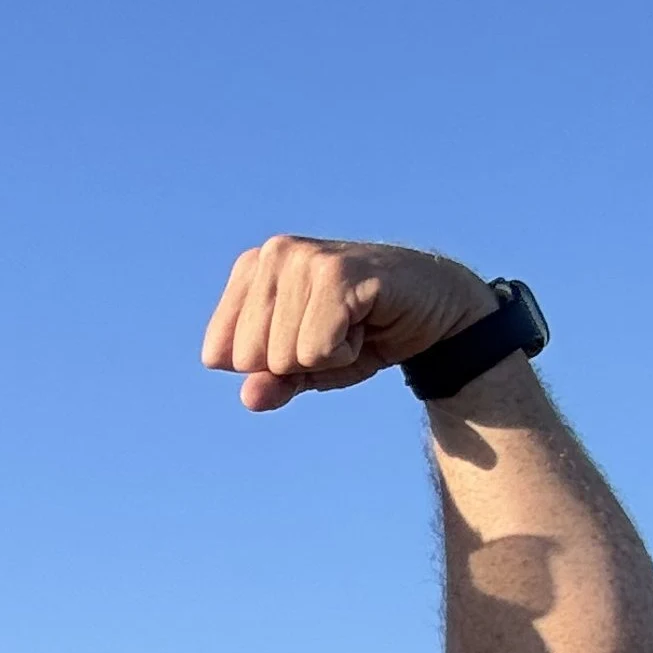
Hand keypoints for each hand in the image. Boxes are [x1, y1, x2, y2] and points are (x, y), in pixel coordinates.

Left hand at [201, 235, 496, 411]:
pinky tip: (367, 322)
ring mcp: (303, 259)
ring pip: (282, 357)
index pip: (218, 354)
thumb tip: (250, 398)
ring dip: (326, 356)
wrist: (434, 311)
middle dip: (295, 362)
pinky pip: (316, 351)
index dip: (267, 365)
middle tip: (335, 330)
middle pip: (247, 358)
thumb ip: (273, 383)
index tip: (307, 338)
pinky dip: (346, 353)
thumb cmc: (362, 333)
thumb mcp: (306, 367)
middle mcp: (272, 254)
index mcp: (250, 269)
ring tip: (352, 323)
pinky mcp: (337, 274)